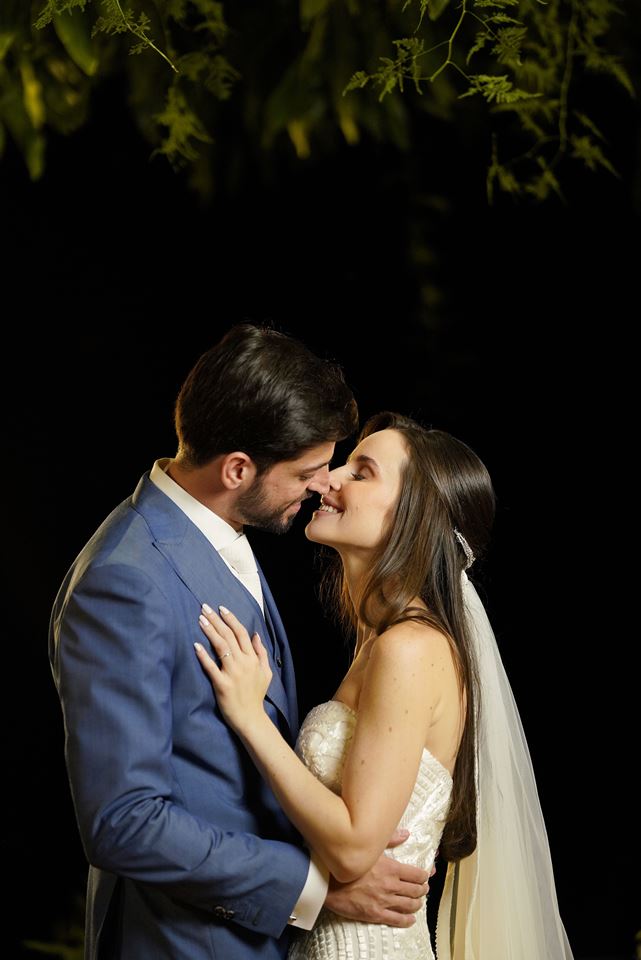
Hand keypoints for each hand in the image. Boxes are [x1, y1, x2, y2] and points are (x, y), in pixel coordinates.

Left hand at [195, 604, 271, 732]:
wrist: (251, 719)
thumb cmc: (256, 695)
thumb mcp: (266, 672)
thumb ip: (261, 653)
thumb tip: (256, 635)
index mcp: (252, 659)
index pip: (241, 633)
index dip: (231, 619)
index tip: (221, 608)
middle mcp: (243, 663)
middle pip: (229, 636)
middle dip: (216, 620)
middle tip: (204, 608)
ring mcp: (232, 673)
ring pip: (221, 647)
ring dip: (210, 631)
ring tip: (200, 620)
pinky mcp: (221, 684)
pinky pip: (211, 667)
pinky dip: (203, 656)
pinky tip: (196, 645)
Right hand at [324, 831, 432, 926]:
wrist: (328, 881)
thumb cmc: (348, 861)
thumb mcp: (370, 847)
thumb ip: (390, 840)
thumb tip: (406, 834)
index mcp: (391, 868)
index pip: (417, 874)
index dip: (424, 876)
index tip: (426, 876)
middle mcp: (390, 885)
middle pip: (416, 890)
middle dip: (422, 890)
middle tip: (423, 889)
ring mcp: (384, 901)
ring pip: (409, 905)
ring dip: (417, 904)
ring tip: (418, 902)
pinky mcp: (375, 914)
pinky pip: (397, 920)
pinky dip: (407, 920)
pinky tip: (410, 919)